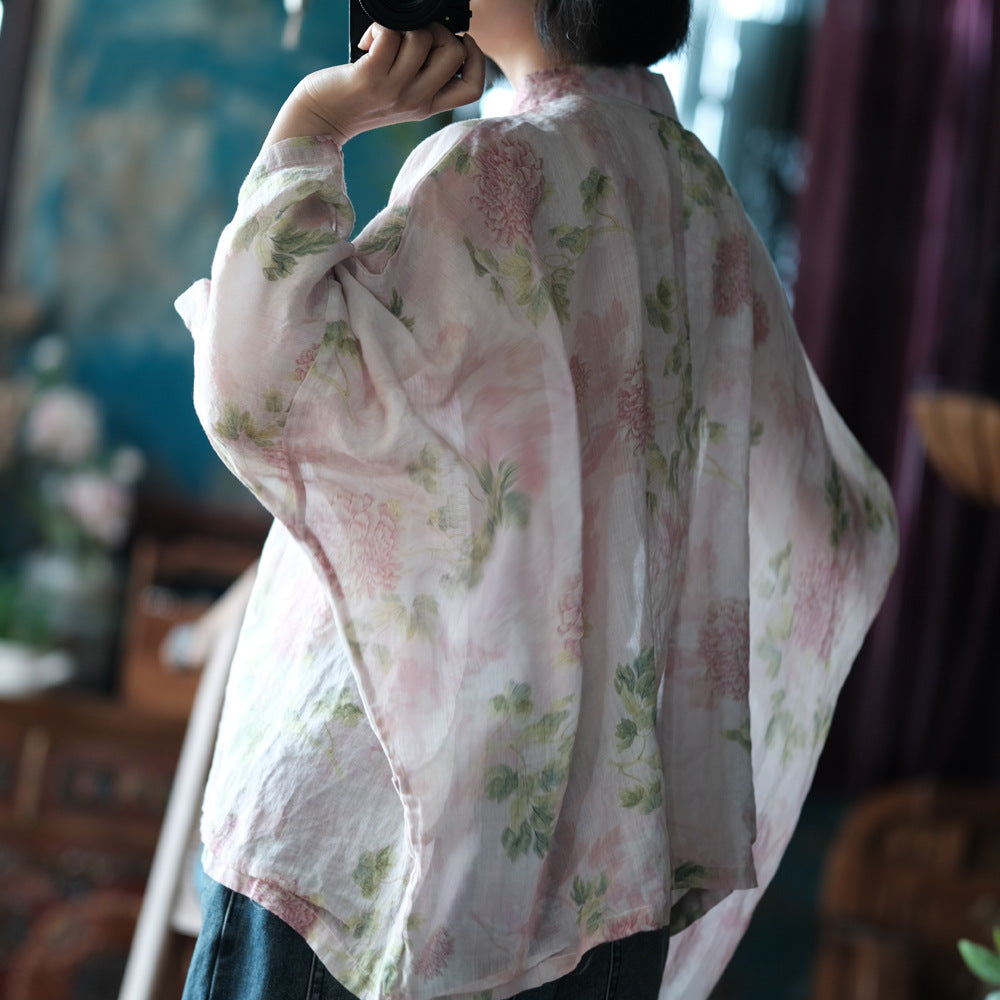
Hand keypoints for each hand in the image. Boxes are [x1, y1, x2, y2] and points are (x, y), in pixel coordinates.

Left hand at [264, 22, 485, 147]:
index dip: (476, 58)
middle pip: (454, 54)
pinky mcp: (369, 78)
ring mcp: (393, 91)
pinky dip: (379, 28)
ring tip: (386, 38)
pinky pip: (389, 34)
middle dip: (440, 31)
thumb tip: (436, 37)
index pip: (474, 88)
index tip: (459, 43)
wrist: (320, 119)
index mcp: (427, 107)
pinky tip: (367, 41)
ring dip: (406, 26)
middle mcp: (415, 101)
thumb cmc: (358, 101)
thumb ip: (421, 77)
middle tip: (416, 35)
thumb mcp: (399, 98)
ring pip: (422, 38)